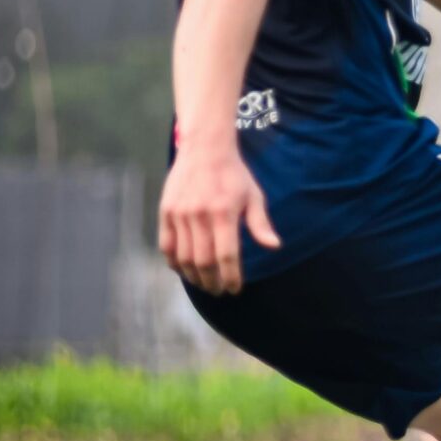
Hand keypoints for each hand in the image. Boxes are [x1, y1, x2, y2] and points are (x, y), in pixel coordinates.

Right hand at [159, 137, 279, 294]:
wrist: (205, 149)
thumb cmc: (234, 175)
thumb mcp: (253, 196)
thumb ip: (260, 224)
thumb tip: (274, 246)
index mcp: (224, 213)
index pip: (226, 255)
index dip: (231, 277)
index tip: (235, 289)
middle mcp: (199, 216)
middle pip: (203, 261)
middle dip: (212, 281)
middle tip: (219, 290)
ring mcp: (179, 214)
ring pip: (183, 257)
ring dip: (193, 276)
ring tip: (204, 284)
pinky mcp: (166, 212)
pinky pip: (166, 245)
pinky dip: (174, 262)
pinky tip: (184, 270)